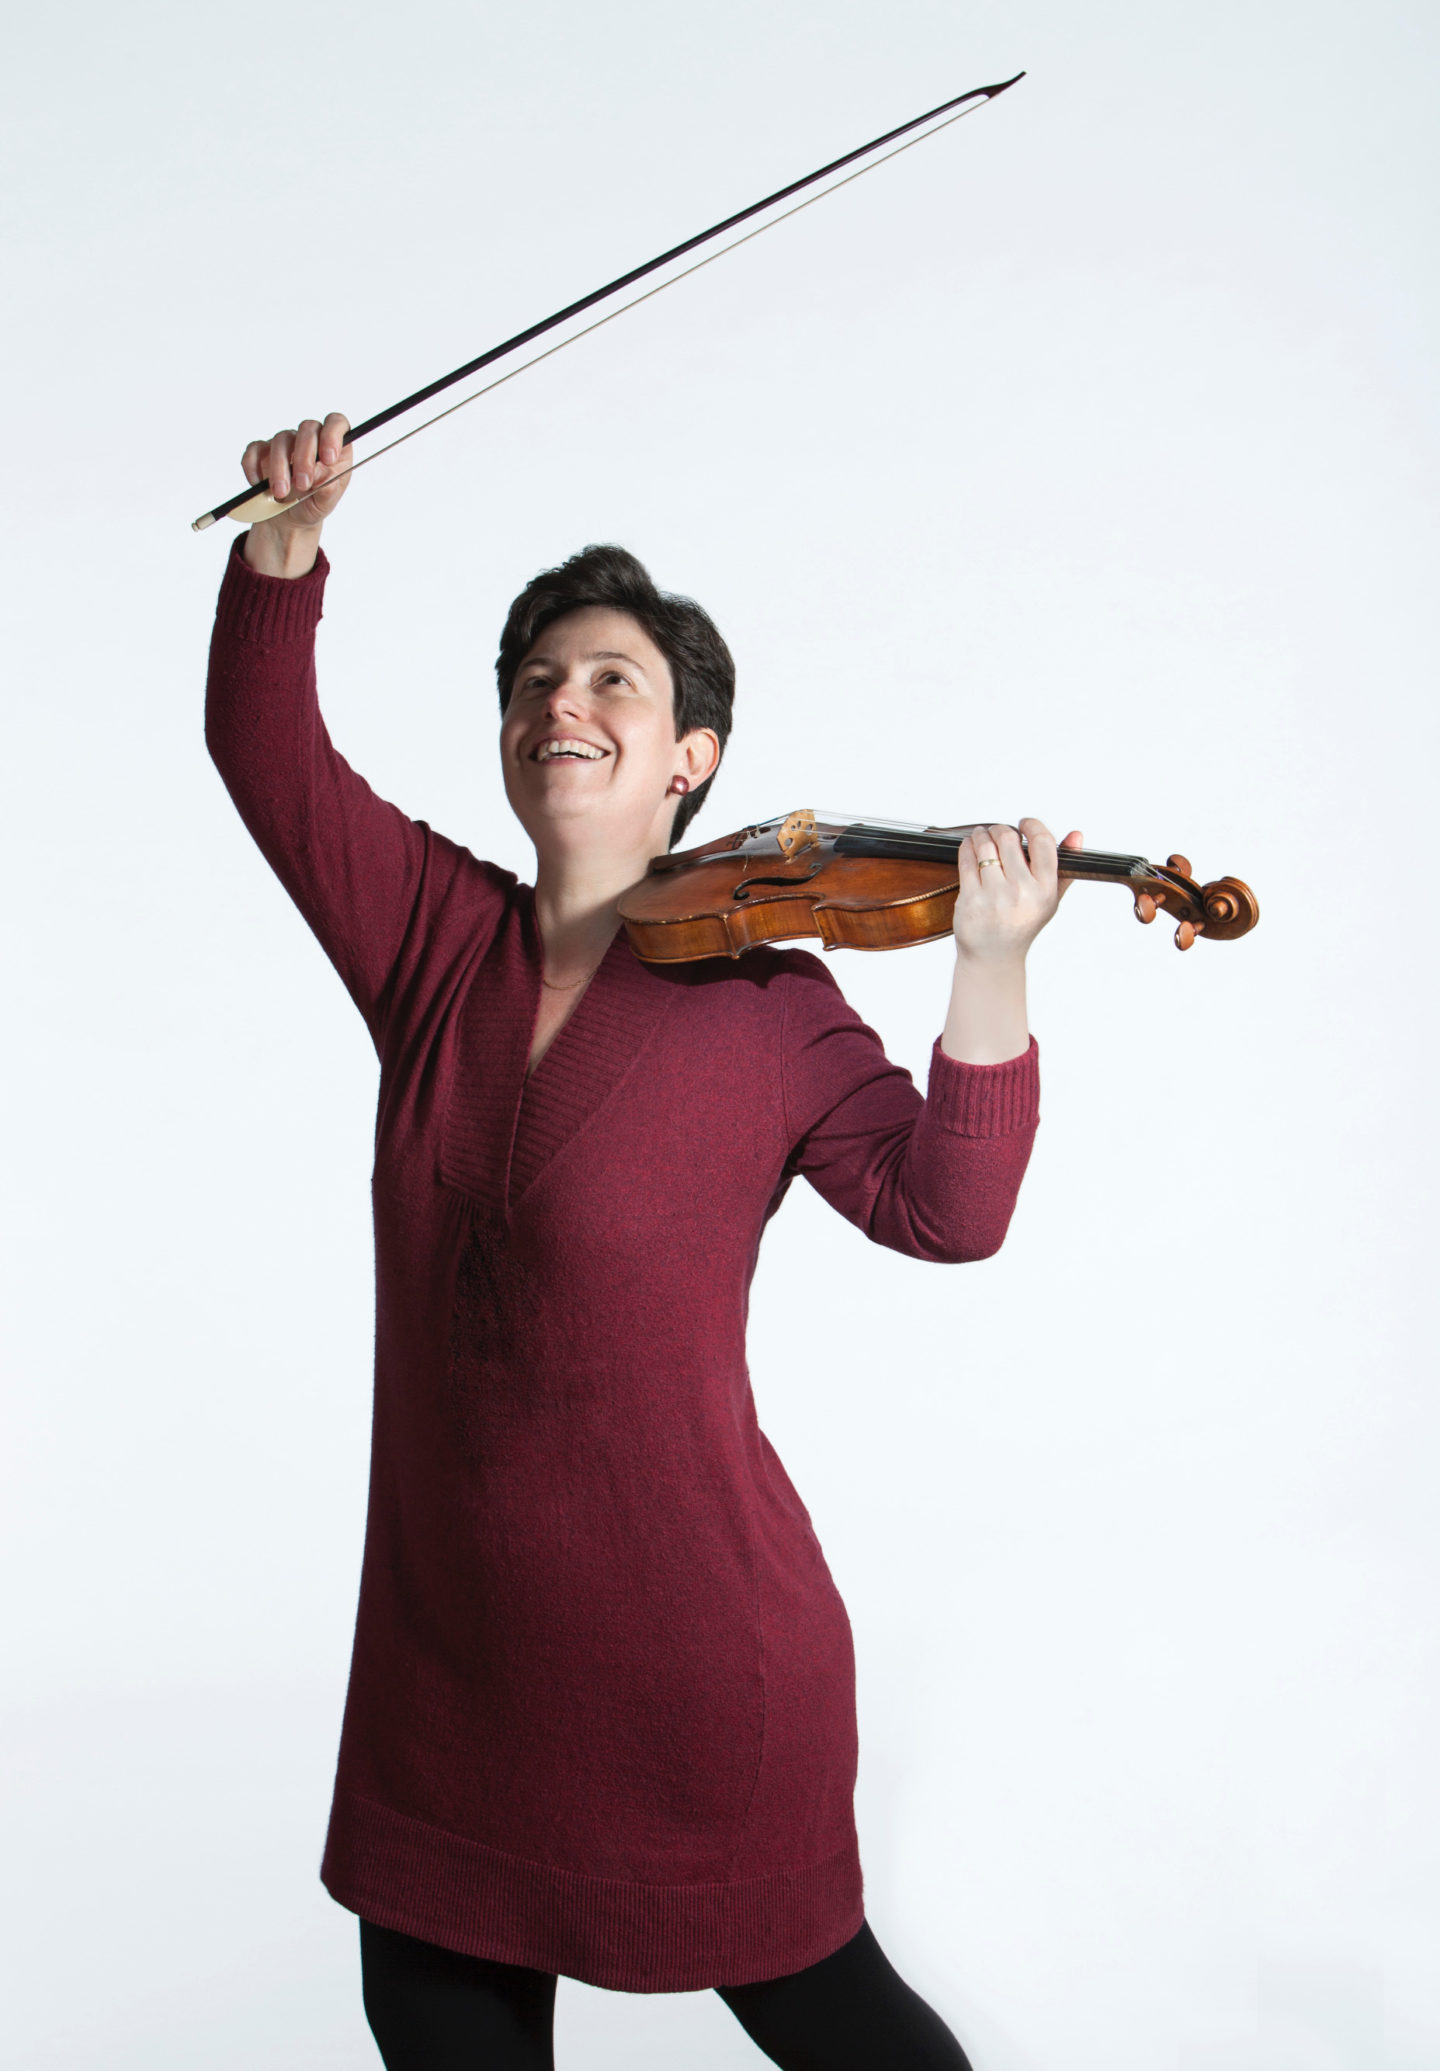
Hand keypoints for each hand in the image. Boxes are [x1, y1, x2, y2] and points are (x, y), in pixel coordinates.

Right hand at [241, 413, 351, 575]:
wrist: (289, 519)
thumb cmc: (313, 504)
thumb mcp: (325, 503)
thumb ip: (328, 489)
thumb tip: (322, 474)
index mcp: (333, 448)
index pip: (336, 423)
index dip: (333, 435)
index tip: (327, 458)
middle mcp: (310, 439)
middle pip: (307, 428)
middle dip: (304, 457)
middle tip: (302, 484)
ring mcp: (285, 443)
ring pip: (281, 440)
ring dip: (280, 468)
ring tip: (281, 493)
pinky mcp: (262, 451)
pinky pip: (255, 450)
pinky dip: (255, 467)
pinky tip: (260, 484)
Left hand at [952, 818, 1083, 966]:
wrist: (994, 956)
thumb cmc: (1023, 924)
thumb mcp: (1050, 899)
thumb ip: (1064, 867)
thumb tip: (1077, 835)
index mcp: (1045, 890)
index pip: (1043, 842)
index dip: (1032, 825)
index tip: (1024, 824)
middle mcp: (1021, 892)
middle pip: (1008, 838)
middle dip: (1000, 829)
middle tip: (996, 832)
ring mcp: (995, 895)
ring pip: (985, 846)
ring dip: (981, 835)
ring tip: (981, 836)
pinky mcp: (971, 898)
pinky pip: (967, 860)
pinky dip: (967, 847)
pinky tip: (970, 847)